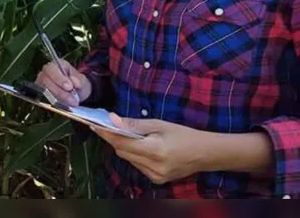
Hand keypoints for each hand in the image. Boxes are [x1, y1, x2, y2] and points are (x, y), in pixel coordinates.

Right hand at [35, 59, 91, 106]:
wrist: (77, 92)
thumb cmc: (78, 83)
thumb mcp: (82, 80)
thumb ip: (79, 81)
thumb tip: (75, 82)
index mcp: (55, 64)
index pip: (51, 69)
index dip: (59, 78)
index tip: (69, 87)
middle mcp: (45, 73)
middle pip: (45, 81)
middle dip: (59, 91)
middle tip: (73, 100)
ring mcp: (41, 83)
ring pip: (45, 92)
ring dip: (59, 99)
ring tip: (72, 103)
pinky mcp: (41, 94)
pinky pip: (45, 99)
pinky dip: (56, 103)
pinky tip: (66, 105)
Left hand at [90, 114, 207, 184]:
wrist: (205, 153)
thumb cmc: (183, 135)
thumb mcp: (159, 124)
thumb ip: (134, 124)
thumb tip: (112, 119)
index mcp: (155, 151)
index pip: (122, 142)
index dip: (106, 133)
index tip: (94, 124)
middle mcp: (153, 167)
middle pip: (122, 151)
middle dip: (115, 138)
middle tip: (109, 124)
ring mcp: (155, 176)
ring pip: (128, 159)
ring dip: (125, 146)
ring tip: (130, 134)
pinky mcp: (156, 180)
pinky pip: (137, 165)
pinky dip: (135, 154)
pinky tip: (142, 146)